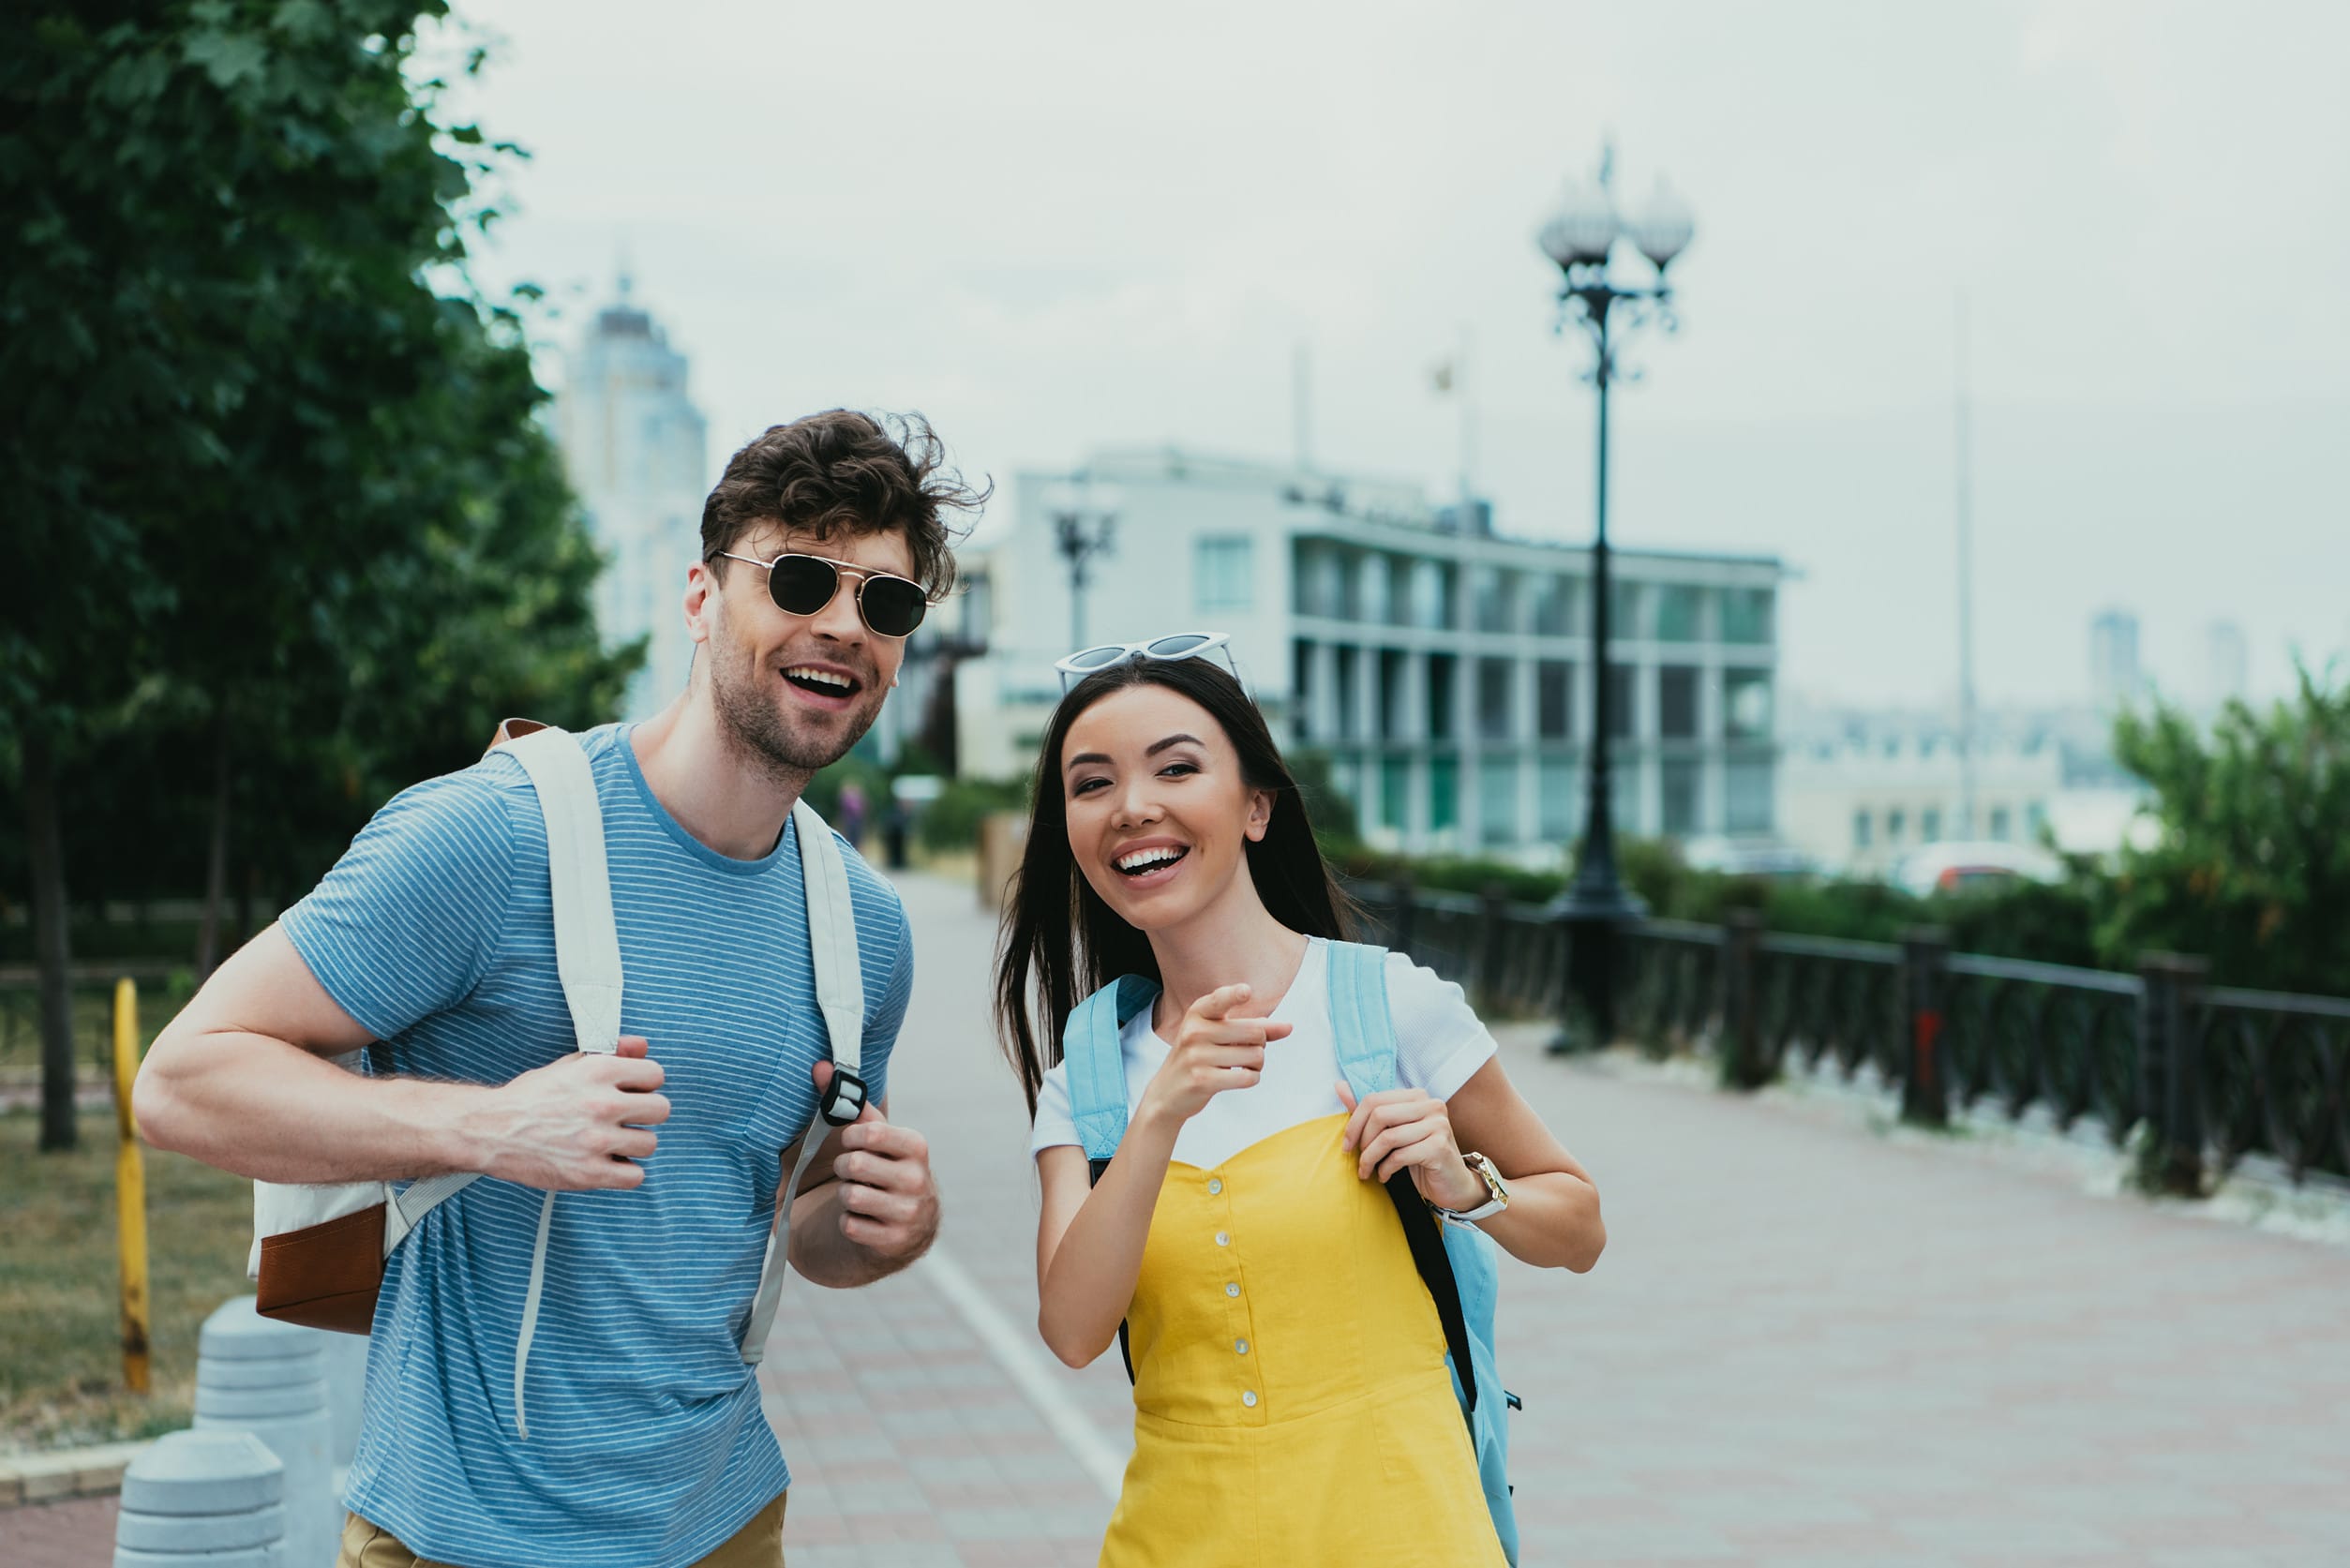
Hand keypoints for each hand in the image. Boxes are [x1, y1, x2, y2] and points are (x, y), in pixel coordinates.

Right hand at [482, 1035, 669, 1190]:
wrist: (490, 1130)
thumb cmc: (529, 1097)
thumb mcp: (569, 1065)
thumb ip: (611, 1053)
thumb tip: (641, 1046)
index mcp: (599, 1071)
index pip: (656, 1075)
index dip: (644, 1084)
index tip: (631, 1092)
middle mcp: (602, 1103)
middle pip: (661, 1110)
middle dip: (645, 1114)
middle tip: (625, 1118)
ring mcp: (597, 1140)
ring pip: (649, 1143)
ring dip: (633, 1144)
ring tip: (611, 1141)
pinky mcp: (589, 1173)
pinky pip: (635, 1176)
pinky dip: (624, 1172)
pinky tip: (607, 1163)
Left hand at [813, 1061, 938, 1263]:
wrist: (909, 1224)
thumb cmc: (884, 1167)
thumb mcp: (877, 1137)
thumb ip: (850, 1103)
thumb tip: (820, 1067)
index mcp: (915, 1146)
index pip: (871, 1133)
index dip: (850, 1137)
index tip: (852, 1142)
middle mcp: (918, 1179)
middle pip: (854, 1164)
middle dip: (845, 1168)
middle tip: (853, 1171)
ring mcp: (909, 1213)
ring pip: (851, 1196)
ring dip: (846, 1196)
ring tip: (858, 1194)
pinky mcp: (894, 1241)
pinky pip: (850, 1226)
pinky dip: (849, 1222)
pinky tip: (863, 1218)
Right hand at [1138, 983, 1293, 1127]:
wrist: (1167, 1092)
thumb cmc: (1200, 1057)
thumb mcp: (1218, 1035)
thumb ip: (1253, 1028)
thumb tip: (1288, 1027)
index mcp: (1198, 1013)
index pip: (1219, 999)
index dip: (1234, 995)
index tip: (1246, 991)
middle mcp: (1195, 1031)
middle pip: (1254, 1032)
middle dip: (1260, 1045)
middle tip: (1244, 1051)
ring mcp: (1197, 1056)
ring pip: (1255, 1056)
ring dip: (1256, 1065)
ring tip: (1239, 1066)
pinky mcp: (1203, 1079)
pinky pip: (1247, 1077)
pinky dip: (1251, 1078)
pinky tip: (1238, 1077)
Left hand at [1335, 1081, 1486, 1211]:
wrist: (1453, 1185)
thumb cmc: (1420, 1156)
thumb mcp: (1393, 1132)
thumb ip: (1369, 1110)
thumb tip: (1340, 1086)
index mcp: (1417, 1096)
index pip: (1374, 1099)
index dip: (1354, 1123)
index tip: (1347, 1145)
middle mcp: (1431, 1105)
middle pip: (1379, 1115)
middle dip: (1361, 1141)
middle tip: (1358, 1160)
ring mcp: (1438, 1125)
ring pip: (1388, 1137)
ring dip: (1370, 1159)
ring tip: (1367, 1172)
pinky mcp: (1439, 1147)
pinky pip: (1400, 1156)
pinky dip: (1385, 1169)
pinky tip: (1384, 1176)